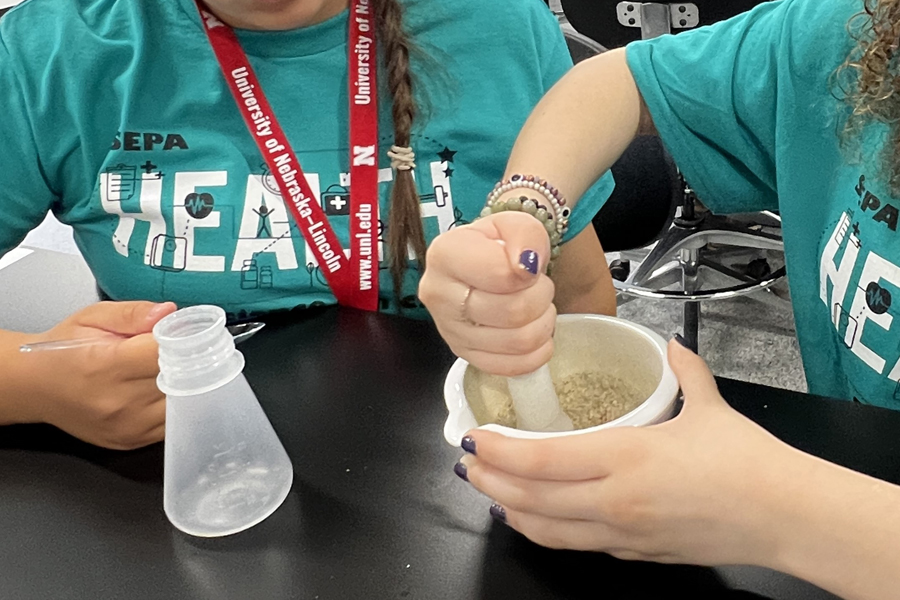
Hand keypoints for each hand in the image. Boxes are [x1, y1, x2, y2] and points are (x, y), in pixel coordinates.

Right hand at [23, 301, 176, 449]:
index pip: (163, 354)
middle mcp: (118, 401)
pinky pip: (173, 423)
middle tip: (184, 349)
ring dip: (186, 386)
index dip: (181, 341)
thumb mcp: (92, 318)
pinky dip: (177, 405)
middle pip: (179, 379)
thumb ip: (134, 313)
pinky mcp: (132, 441)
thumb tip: (168, 312)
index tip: (184, 333)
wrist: (35, 387)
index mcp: (106, 366)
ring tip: (174, 369)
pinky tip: (165, 390)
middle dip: (187, 361)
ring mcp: (127, 426)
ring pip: (182, 404)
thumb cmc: (62, 350)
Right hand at [419, 211, 555, 375]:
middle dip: (541, 296)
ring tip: (536, 306)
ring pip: (518, 341)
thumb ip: (525, 234)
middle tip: (537, 286)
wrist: (486, 263)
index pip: (501, 274)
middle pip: (513, 311)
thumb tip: (525, 264)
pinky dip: (535, 352)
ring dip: (542, 323)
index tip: (530, 266)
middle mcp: (438, 294)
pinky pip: (511, 367)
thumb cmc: (498, 244)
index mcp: (445, 254)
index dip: (529, 272)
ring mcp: (448, 329)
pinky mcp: (462, 354)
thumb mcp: (515, 222)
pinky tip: (533, 331)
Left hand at [458, 339, 799, 566]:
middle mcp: (615, 500)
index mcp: (626, 457)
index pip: (542, 459)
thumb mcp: (708, 405)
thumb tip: (670, 345)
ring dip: (509, 509)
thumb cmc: (748, 462)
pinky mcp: (635, 552)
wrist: (785, 516)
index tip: (474, 438)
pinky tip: (532, 518)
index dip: (499, 452)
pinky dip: (544, 530)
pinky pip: (576, 545)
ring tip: (487, 490)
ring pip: (546, 529)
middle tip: (467, 464)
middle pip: (531, 498)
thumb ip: (682, 370)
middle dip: (490, 481)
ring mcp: (622, 533)